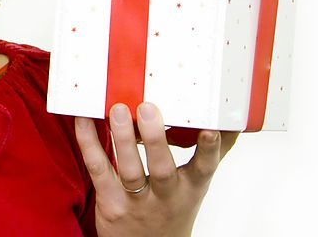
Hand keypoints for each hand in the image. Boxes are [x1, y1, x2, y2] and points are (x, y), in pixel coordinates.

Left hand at [75, 102, 237, 236]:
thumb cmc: (172, 208)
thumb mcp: (196, 186)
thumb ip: (210, 154)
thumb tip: (233, 121)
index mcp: (191, 188)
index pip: (204, 168)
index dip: (209, 149)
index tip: (209, 128)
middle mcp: (166, 196)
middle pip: (162, 169)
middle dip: (155, 138)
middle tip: (148, 107)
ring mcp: (137, 201)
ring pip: (129, 170)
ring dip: (122, 138)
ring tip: (118, 110)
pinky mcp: (110, 203)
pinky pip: (99, 170)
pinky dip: (90, 144)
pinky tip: (84, 120)